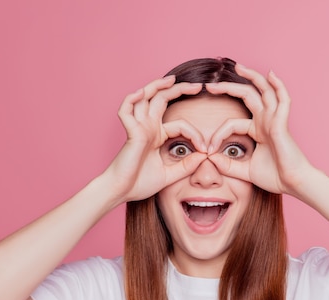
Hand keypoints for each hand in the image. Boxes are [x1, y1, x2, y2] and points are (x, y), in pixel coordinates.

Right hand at [111, 76, 206, 201]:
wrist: (121, 192)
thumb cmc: (139, 184)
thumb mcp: (169, 175)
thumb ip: (186, 166)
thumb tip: (204, 157)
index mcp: (156, 136)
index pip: (180, 125)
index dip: (196, 134)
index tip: (206, 150)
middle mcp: (148, 127)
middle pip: (161, 99)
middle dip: (179, 90)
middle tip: (198, 86)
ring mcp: (138, 128)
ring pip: (144, 98)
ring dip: (156, 86)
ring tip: (172, 79)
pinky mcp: (130, 132)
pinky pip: (126, 110)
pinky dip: (131, 99)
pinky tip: (140, 93)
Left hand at [205, 65, 311, 195]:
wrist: (293, 184)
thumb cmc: (274, 177)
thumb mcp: (244, 171)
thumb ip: (227, 165)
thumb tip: (209, 158)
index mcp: (258, 130)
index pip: (232, 123)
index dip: (218, 134)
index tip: (207, 150)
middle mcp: (266, 121)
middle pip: (247, 96)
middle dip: (229, 88)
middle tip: (211, 85)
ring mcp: (275, 120)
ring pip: (264, 91)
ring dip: (252, 77)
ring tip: (238, 66)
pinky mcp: (282, 123)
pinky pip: (282, 99)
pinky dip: (278, 85)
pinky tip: (271, 74)